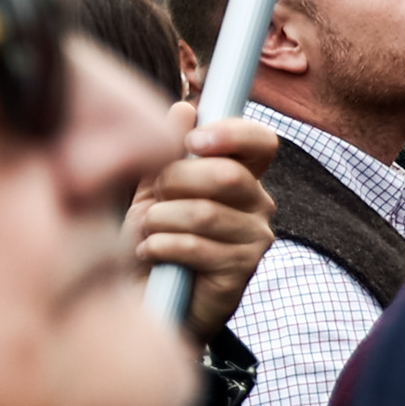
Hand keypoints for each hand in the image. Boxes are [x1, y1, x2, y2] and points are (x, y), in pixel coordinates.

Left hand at [127, 110, 278, 341]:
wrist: (144, 296)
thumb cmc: (151, 236)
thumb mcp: (151, 189)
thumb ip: (166, 151)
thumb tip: (185, 109)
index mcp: (240, 175)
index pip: (260, 142)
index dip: (231, 133)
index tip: (192, 142)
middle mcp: (258, 203)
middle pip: (226, 175)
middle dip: (172, 183)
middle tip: (151, 201)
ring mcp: (255, 238)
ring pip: (204, 213)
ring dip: (159, 220)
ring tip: (146, 233)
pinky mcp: (242, 271)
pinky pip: (195, 246)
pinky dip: (159, 247)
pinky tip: (150, 254)